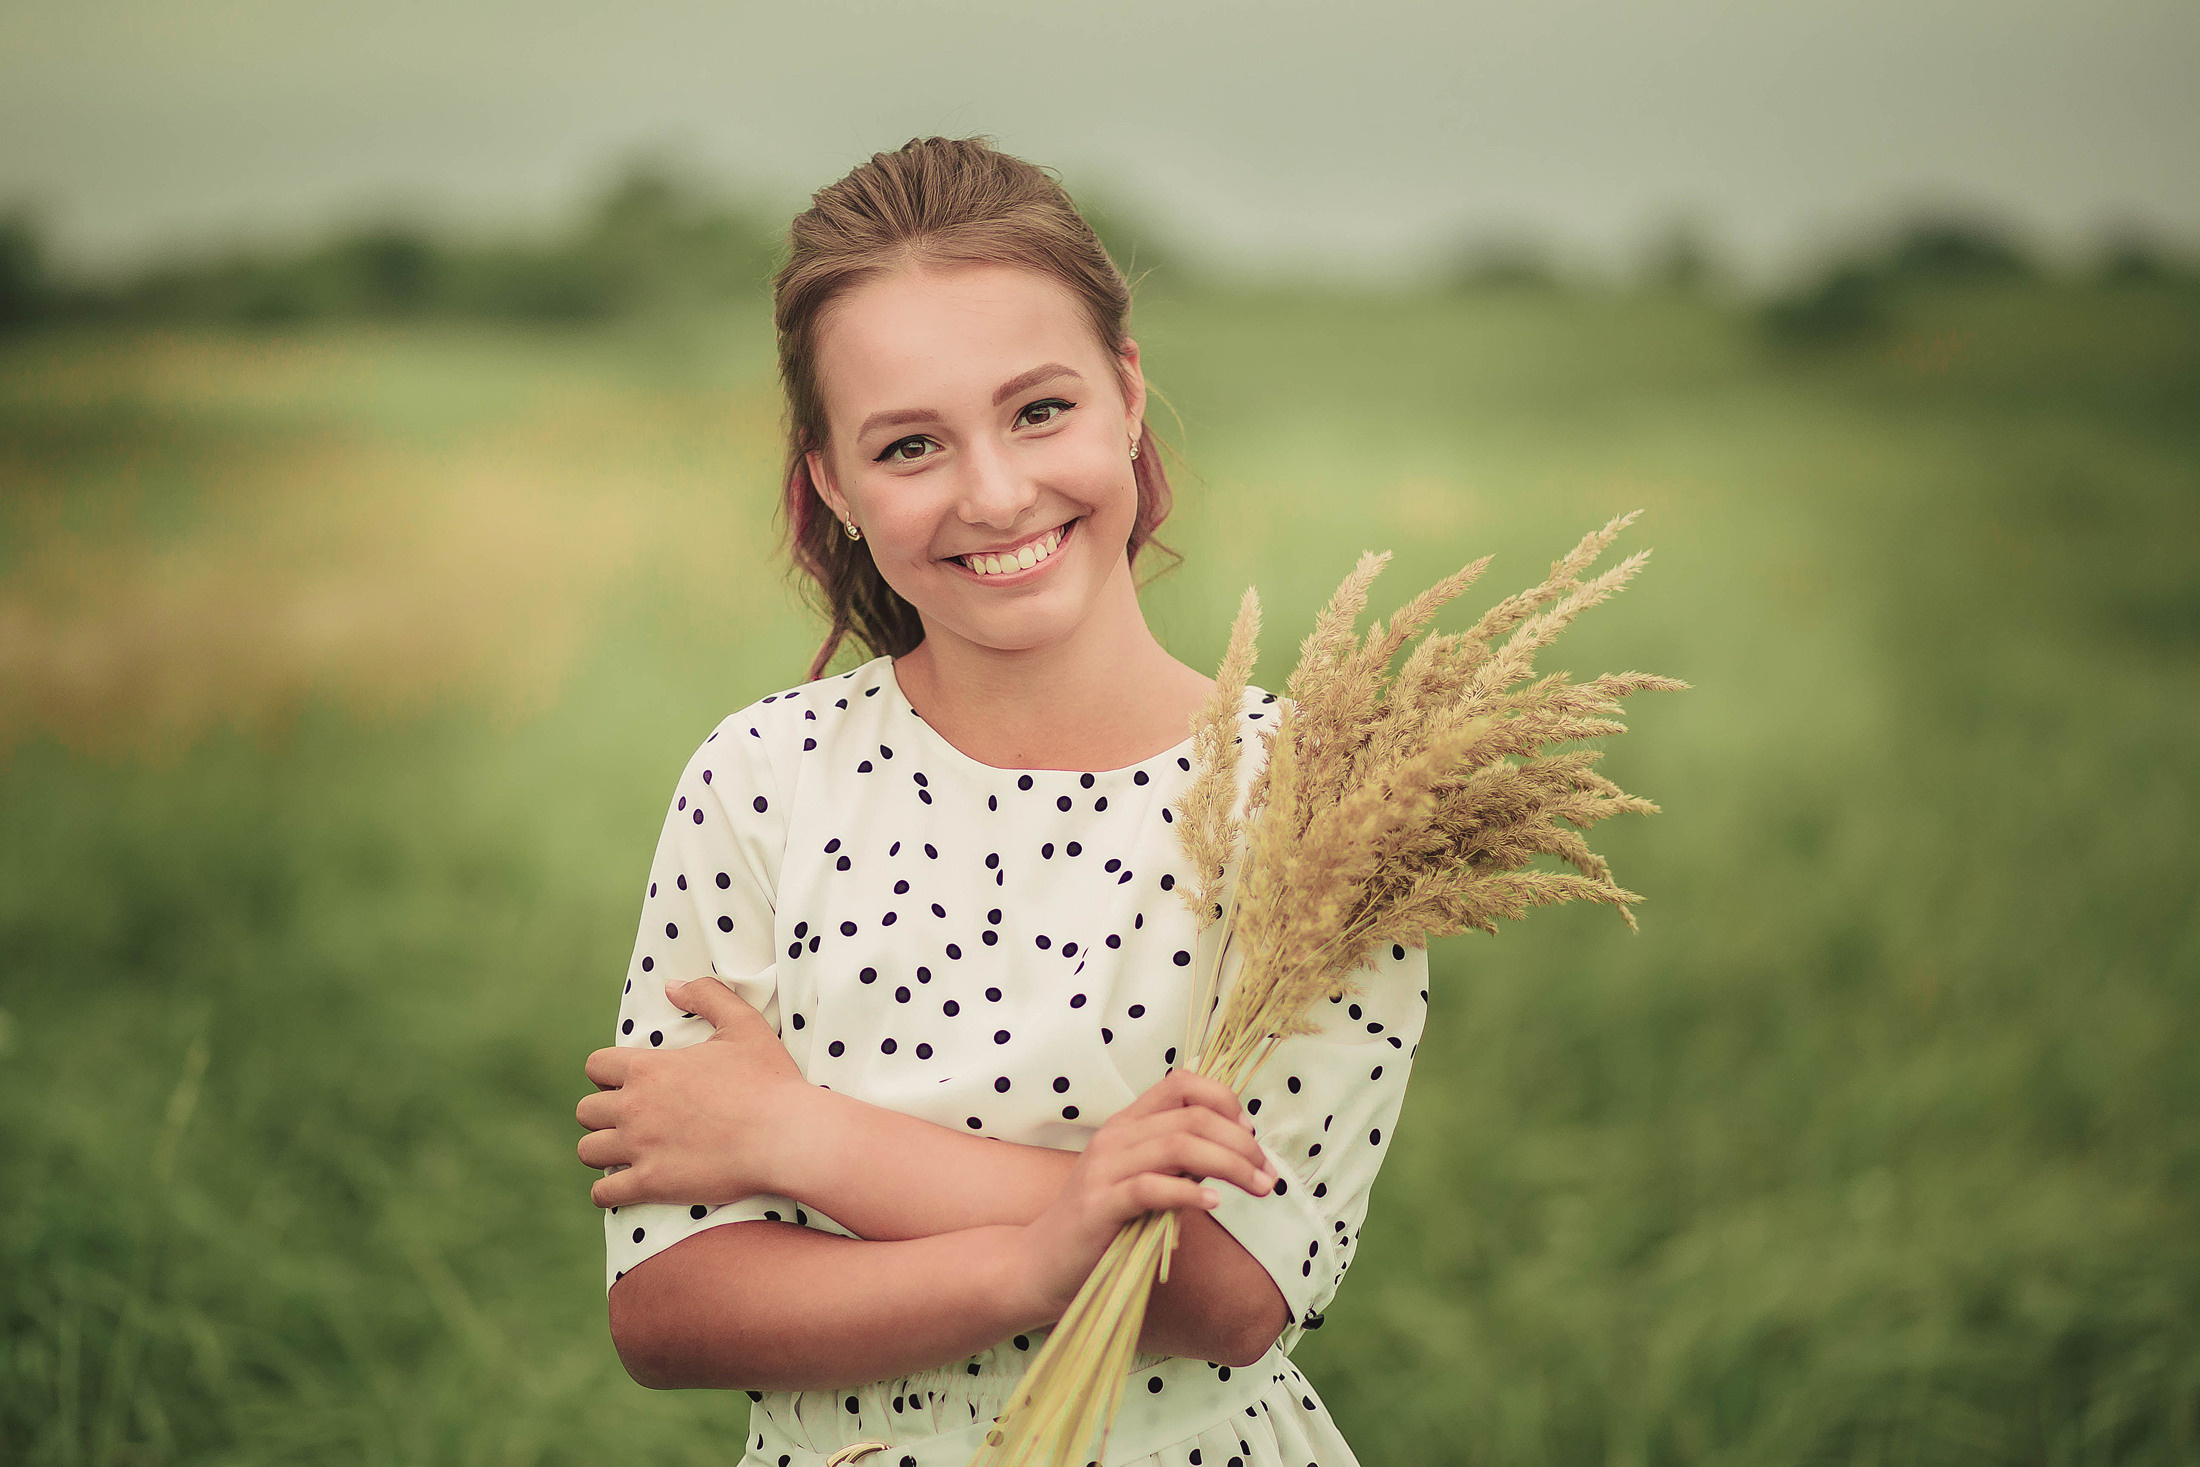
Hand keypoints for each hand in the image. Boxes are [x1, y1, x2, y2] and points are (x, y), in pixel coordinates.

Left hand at [578, 976, 809, 1208]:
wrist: (786, 1136)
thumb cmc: (768, 1080)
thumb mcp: (743, 1025)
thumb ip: (706, 996)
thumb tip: (671, 986)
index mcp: (650, 1068)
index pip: (596, 1066)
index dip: (607, 1074)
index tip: (626, 1084)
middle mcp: (635, 1106)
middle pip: (585, 1110)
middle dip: (602, 1113)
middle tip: (630, 1119)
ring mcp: (639, 1147)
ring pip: (588, 1150)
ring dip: (603, 1150)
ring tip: (624, 1153)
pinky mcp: (651, 1183)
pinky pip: (605, 1193)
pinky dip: (608, 1192)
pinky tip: (624, 1187)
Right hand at [1013, 1069, 1277, 1318]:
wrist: (1043, 1263)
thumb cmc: (1103, 1225)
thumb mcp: (1144, 1181)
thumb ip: (1179, 1163)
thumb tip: (1234, 1152)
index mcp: (1128, 1124)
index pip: (1181, 1084)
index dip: (1223, 1100)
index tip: (1250, 1133)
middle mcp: (1116, 1136)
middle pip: (1191, 1117)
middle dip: (1240, 1143)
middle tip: (1267, 1173)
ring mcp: (1105, 1169)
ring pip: (1178, 1146)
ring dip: (1229, 1165)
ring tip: (1257, 1187)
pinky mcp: (1100, 1205)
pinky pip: (1151, 1188)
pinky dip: (1188, 1193)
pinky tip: (1213, 1205)